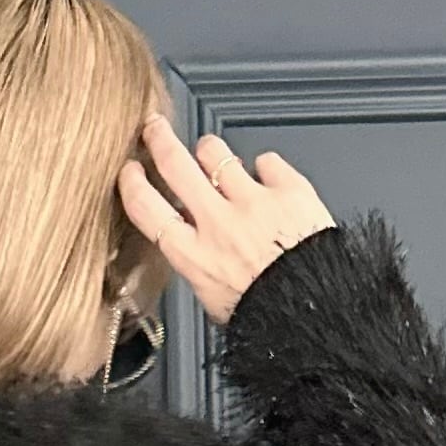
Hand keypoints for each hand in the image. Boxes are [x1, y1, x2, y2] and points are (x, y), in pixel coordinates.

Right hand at [117, 110, 334, 327]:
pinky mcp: (288, 191)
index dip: (133, 183)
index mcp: (194, 257)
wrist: (315, 316)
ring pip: (216, 153)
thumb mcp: (214, 302)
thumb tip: (194, 245)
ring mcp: (253, 202)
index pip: (148, 208)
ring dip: (211, 152)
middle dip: (159, 139)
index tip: (130, 171)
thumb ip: (200, 264)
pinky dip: (265, 168)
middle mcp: (218, 224)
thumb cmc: (269, 317)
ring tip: (214, 157)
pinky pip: (267, 161)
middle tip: (155, 128)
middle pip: (175, 165)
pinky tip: (268, 180)